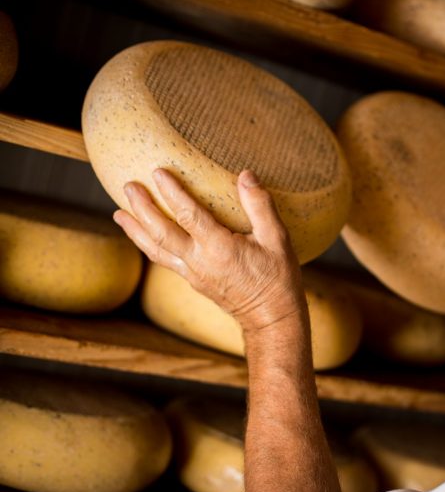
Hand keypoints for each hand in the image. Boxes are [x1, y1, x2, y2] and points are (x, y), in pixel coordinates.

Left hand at [113, 168, 305, 335]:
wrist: (271, 318)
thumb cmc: (278, 278)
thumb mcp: (277, 239)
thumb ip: (260, 205)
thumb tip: (246, 175)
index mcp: (219, 248)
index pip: (188, 215)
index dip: (172, 192)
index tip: (158, 172)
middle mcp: (199, 261)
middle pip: (161, 232)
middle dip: (142, 208)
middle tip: (129, 186)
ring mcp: (193, 274)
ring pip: (156, 249)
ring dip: (135, 230)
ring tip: (118, 213)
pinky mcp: (193, 281)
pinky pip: (164, 260)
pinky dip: (148, 245)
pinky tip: (143, 235)